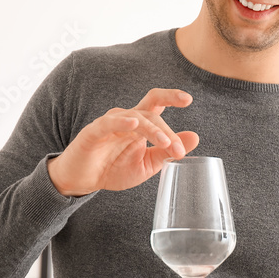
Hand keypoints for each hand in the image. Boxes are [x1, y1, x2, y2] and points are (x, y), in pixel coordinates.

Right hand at [47, 88, 198, 195]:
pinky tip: (134, 124)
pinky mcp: (93, 133)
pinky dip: (122, 122)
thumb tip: (195, 137)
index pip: (157, 103)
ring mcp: (109, 124)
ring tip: (164, 143)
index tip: (188, 99)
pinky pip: (108, 123)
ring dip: (152, 130)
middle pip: (150, 112)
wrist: (83, 181)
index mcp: (140, 124)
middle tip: (178, 149)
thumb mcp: (147, 164)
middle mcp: (126, 119)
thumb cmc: (113, 169)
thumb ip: (167, 151)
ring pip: (134, 117)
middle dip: (167, 130)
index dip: (171, 96)